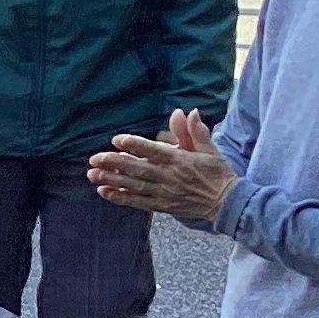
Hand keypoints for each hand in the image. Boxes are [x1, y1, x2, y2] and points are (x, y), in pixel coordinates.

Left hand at [87, 109, 233, 220]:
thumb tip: (188, 111)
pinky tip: (104, 192)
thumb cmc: (215, 172)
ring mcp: (164, 192)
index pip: (154, 151)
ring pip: (134, 185)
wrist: (226, 202)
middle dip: (114, 163)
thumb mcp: (208, 149)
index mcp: (180, 160)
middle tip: (94, 159)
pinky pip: (138, 202)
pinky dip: (121, 198)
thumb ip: (195, 131)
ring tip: (92, 175)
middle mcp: (170, 176)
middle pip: (138, 169)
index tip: (116, 139)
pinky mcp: (162, 206)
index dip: (135, 145)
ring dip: (112, 180)